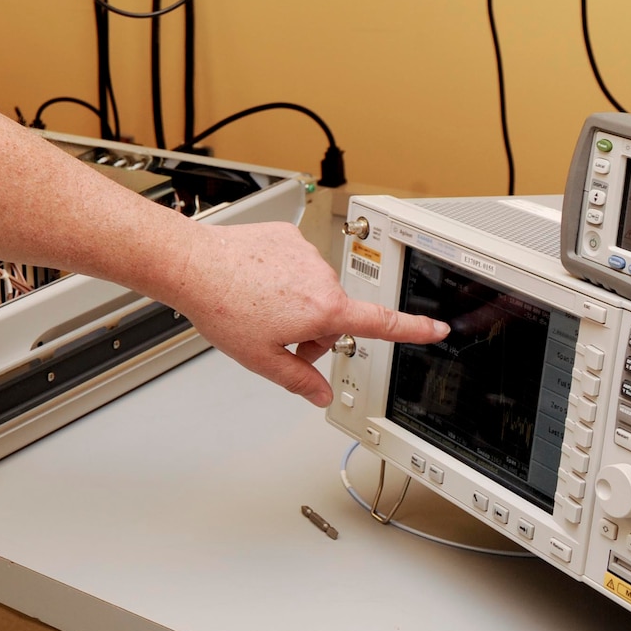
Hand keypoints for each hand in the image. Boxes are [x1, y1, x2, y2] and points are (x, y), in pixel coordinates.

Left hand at [168, 220, 447, 406]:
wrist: (193, 265)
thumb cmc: (223, 307)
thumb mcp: (261, 359)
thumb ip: (298, 380)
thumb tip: (319, 394)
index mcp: (324, 309)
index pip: (380, 323)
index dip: (414, 329)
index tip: (437, 328)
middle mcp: (321, 277)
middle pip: (334, 314)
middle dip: (313, 330)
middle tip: (276, 336)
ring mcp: (305, 253)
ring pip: (313, 289)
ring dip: (297, 302)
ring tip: (257, 305)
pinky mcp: (288, 236)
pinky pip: (295, 263)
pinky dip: (281, 276)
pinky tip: (255, 282)